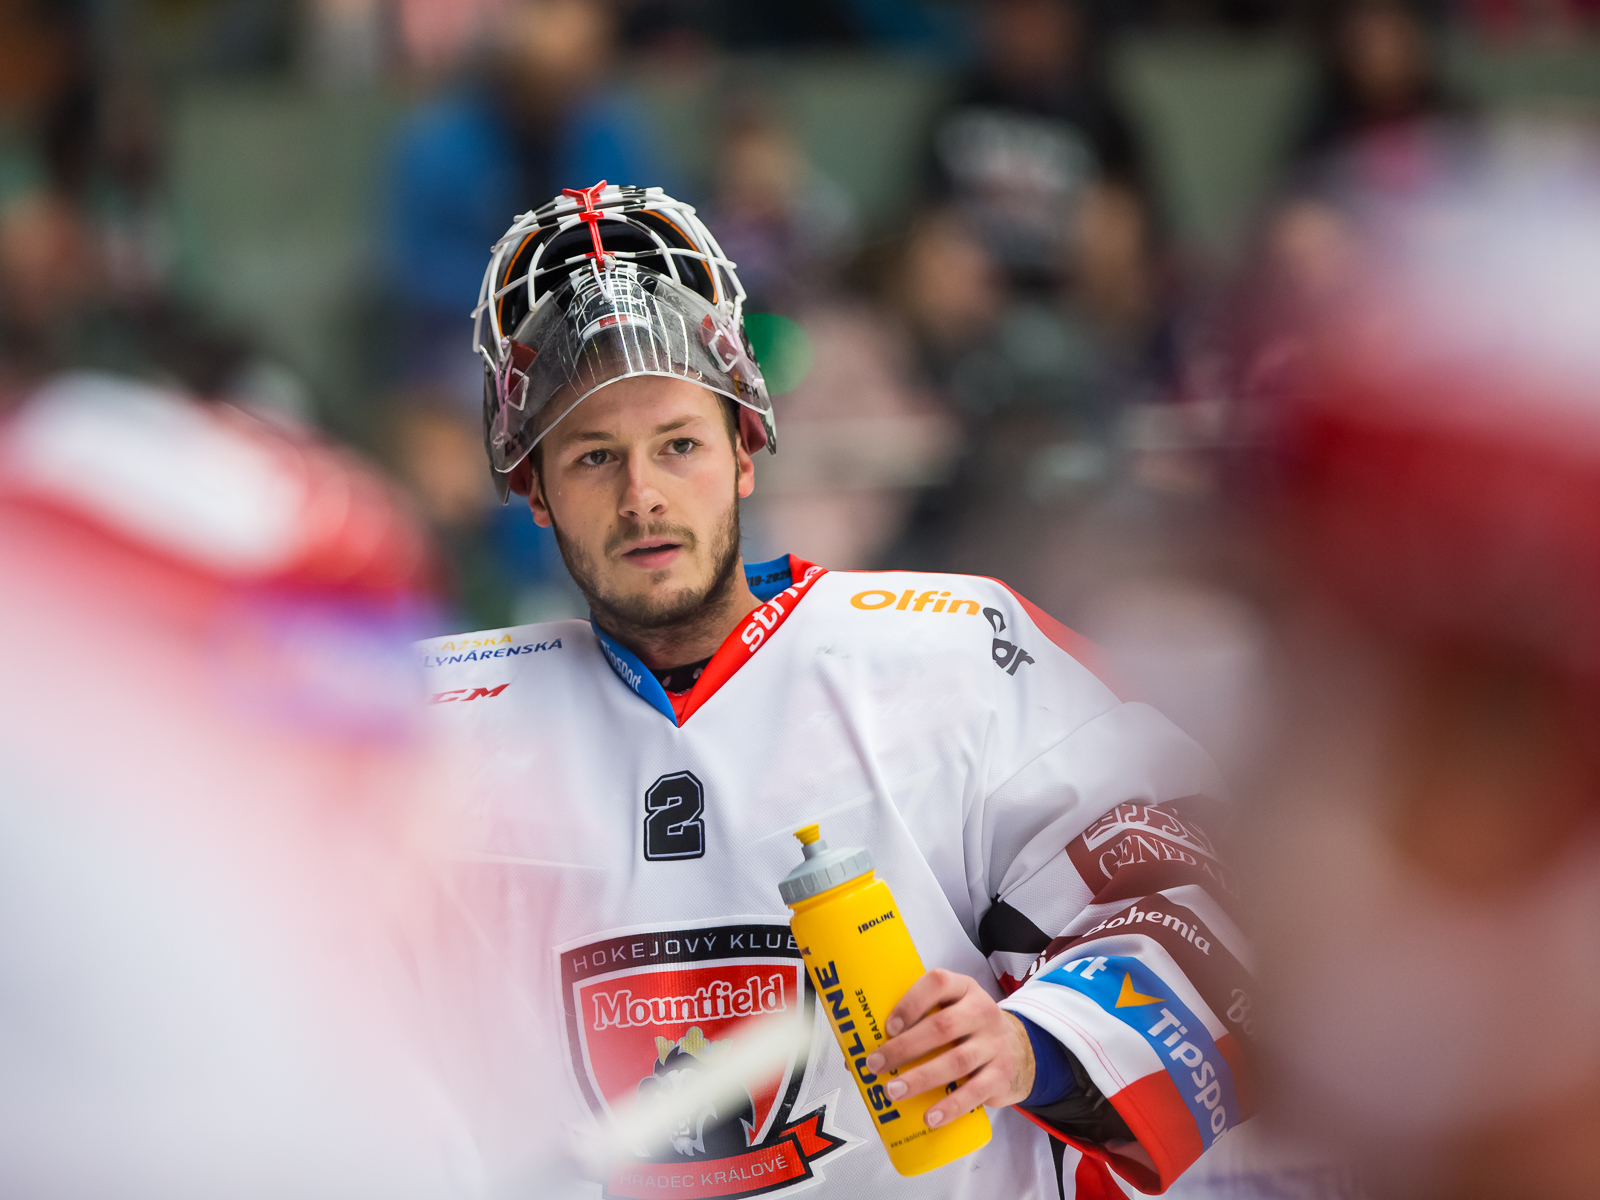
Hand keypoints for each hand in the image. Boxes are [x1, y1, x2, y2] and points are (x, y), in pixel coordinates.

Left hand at [863, 967, 1035, 1128]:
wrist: (1021, 1049)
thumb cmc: (968, 1030)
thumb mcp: (950, 1012)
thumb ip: (913, 1025)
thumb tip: (854, 1056)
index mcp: (962, 989)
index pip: (937, 984)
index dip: (911, 1003)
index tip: (887, 1026)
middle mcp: (981, 1012)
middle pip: (943, 1026)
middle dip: (905, 1047)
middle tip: (876, 1064)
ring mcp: (994, 1044)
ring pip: (957, 1060)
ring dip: (921, 1078)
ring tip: (894, 1091)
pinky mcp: (1001, 1075)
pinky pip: (975, 1092)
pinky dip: (950, 1106)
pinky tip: (929, 1117)